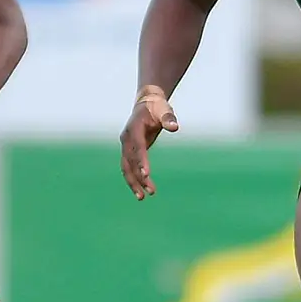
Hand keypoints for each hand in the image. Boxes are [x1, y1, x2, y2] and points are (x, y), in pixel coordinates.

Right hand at [120, 85, 179, 199]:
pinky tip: (141, 191)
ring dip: (133, 182)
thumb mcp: (164, 109)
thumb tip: (174, 127)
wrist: (146, 103)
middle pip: (129, 161)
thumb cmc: (157, 106)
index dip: (141, 161)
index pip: (137, 148)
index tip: (146, 174)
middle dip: (138, 177)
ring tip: (142, 198)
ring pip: (126, 168)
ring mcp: (126, 146)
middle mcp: (126, 139)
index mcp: (134, 129)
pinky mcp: (129, 151)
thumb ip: (168, 118)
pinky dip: (134, 179)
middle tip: (149, 191)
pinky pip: (129, 167)